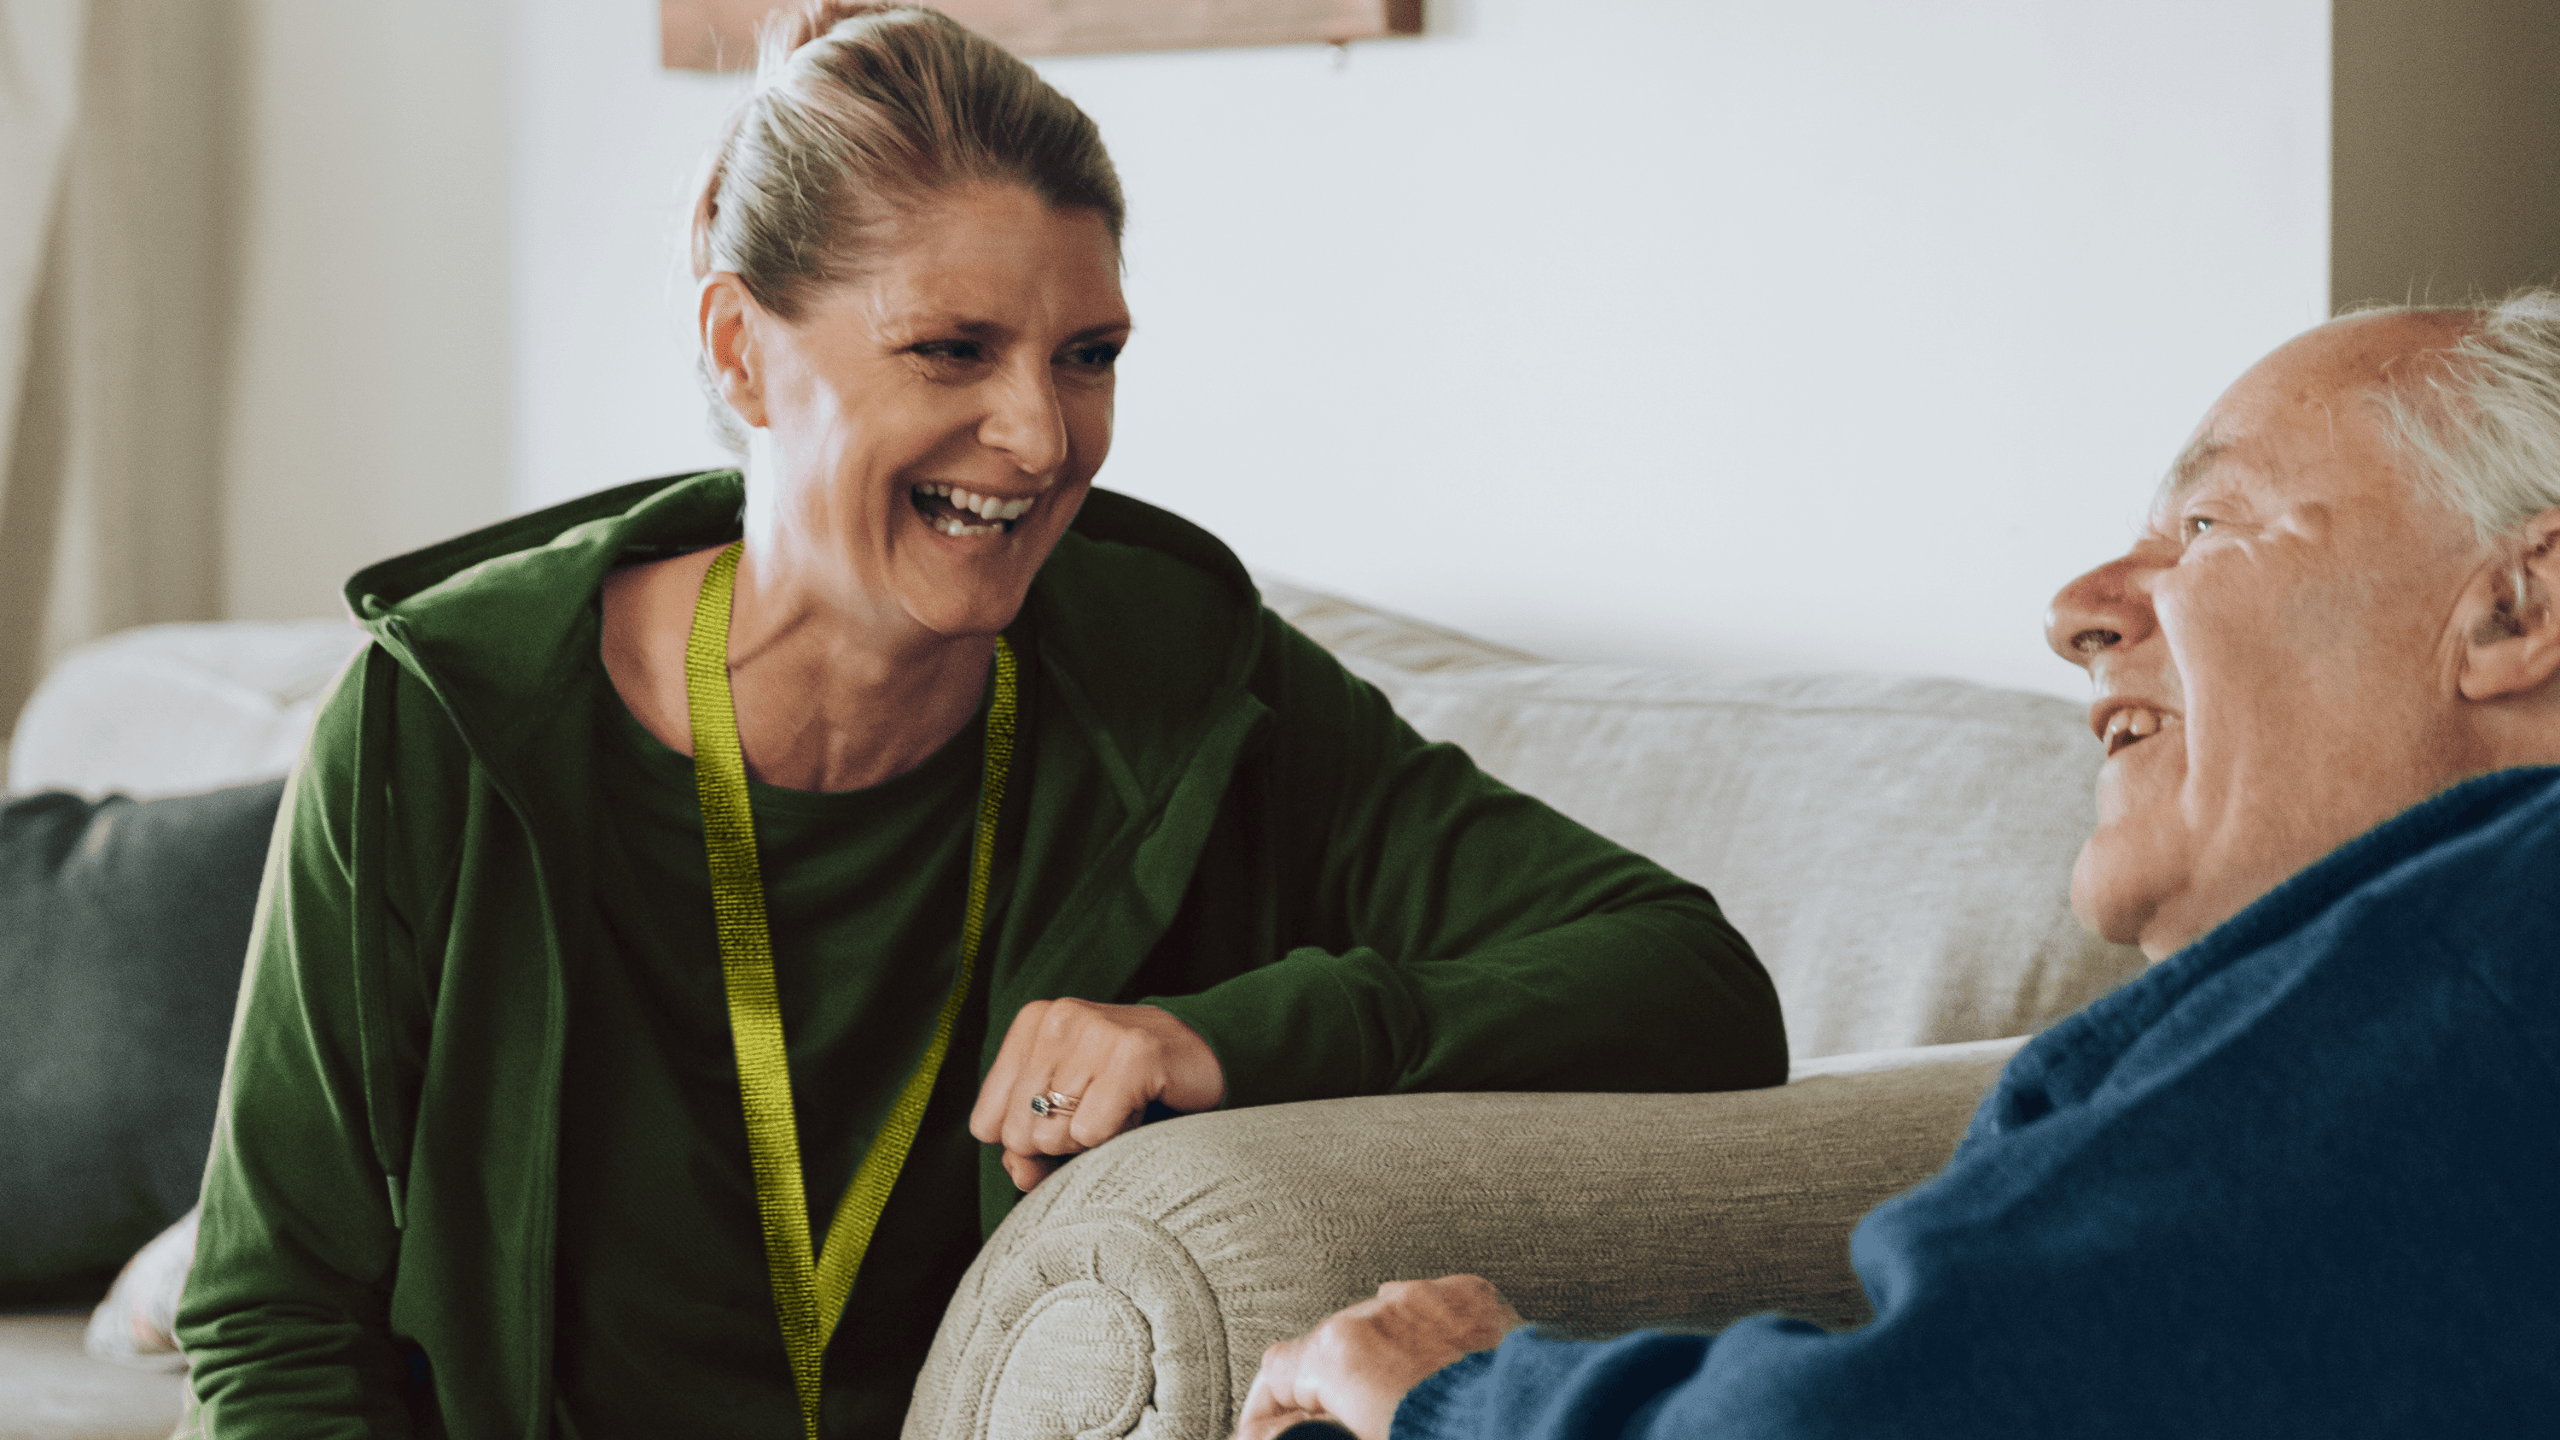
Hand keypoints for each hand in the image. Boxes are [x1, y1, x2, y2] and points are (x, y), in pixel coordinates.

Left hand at [968, 999, 1224, 1190]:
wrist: (1203, 1057)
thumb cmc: (1125, 1090)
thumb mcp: (1064, 1117)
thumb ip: (1027, 1151)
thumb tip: (1018, 1170)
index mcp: (1029, 1025)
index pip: (987, 1125)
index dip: (1028, 1144)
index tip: (1070, 1119)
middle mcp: (1056, 1018)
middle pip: (1019, 1133)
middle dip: (1062, 1143)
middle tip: (1102, 1113)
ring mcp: (1094, 1030)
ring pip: (1055, 1135)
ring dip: (1095, 1138)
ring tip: (1122, 1106)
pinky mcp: (1133, 1053)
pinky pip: (1093, 1132)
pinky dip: (1120, 1136)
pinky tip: (1141, 1106)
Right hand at [1234, 1276, 1522, 1439]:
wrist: (1533, 1432)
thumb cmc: (1450, 1438)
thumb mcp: (1364, 1439)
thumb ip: (1318, 1427)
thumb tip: (1273, 1436)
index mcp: (1341, 1353)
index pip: (1279, 1371)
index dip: (1270, 1407)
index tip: (1270, 1427)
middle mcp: (1378, 1310)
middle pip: (1330, 1344)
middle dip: (1332, 1382)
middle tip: (1341, 1417)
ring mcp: (1428, 1297)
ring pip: (1382, 1321)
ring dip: (1380, 1355)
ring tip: (1397, 1397)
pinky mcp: (1472, 1296)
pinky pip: (1432, 1309)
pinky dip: (1426, 1334)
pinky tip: (1437, 1365)